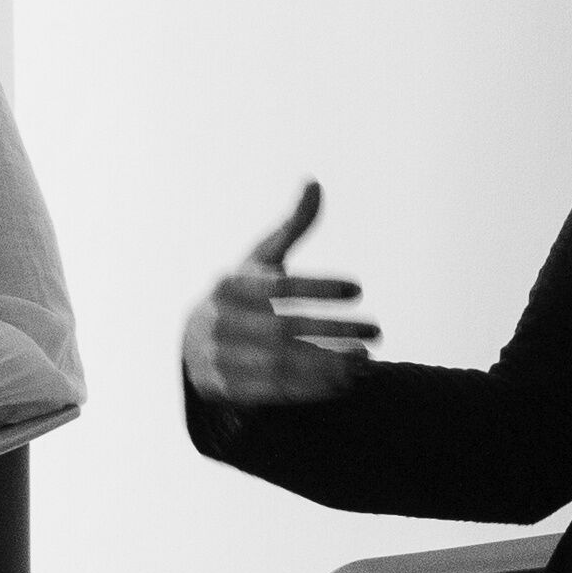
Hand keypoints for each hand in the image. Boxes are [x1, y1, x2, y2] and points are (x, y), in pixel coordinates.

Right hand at [182, 181, 376, 406]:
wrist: (195, 344)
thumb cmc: (241, 294)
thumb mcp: (260, 259)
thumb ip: (291, 228)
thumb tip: (314, 181)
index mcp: (228, 284)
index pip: (277, 286)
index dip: (317, 287)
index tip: (358, 288)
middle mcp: (218, 321)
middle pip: (284, 329)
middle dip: (334, 331)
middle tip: (376, 331)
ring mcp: (218, 358)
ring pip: (282, 365)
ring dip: (329, 365)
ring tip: (367, 359)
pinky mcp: (226, 389)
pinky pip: (275, 392)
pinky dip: (313, 389)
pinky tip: (346, 381)